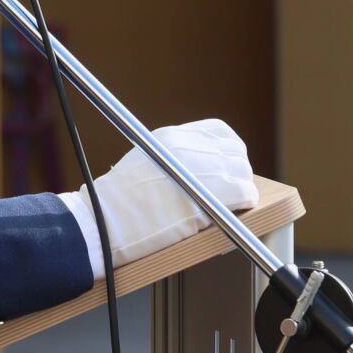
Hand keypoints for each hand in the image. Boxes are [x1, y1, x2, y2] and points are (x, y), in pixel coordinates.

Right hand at [59, 120, 256, 279]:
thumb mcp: (143, 161)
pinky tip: (239, 208)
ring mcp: (199, 169)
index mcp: (172, 137)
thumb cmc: (116, 201)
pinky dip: (246, 201)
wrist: (106, 221)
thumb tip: (197, 166)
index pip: (218, 131)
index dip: (228, 147)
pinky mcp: (207, 196)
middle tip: (236, 184)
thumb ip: (171, 157)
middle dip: (238, 168)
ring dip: (242, 185)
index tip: (229, 160)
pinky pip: (244, 192)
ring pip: (241, 170)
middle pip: (234, 150)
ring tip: (236, 200)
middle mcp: (188, 147)